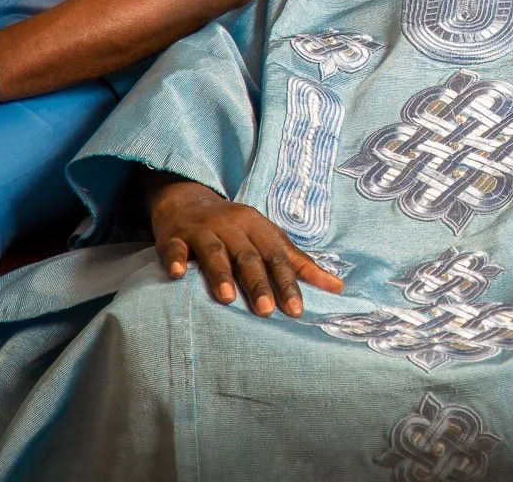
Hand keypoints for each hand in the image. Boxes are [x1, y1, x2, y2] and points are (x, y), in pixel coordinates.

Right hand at [150, 178, 342, 316]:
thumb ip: (299, 263)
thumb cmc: (237, 229)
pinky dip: (176, 260)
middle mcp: (233, 227)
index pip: (277, 258)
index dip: (288, 283)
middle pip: (248, 256)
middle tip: (267, 311)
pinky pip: (174, 248)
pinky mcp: (174, 237)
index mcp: (259, 228)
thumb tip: (337, 287)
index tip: (297, 310)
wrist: (188, 202)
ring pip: (214, 252)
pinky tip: (177, 275)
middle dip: (259, 283)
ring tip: (227, 298)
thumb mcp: (269, 239)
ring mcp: (203, 230)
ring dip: (220, 274)